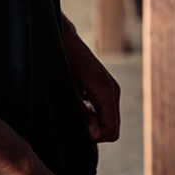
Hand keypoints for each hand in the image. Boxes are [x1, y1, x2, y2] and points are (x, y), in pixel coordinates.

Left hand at [62, 21, 120, 142]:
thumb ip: (82, 113)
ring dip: (92, 124)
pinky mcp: (103, 88)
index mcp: (107, 91)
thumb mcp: (68, 89)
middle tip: (73, 119)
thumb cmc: (62, 61)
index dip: (95, 136)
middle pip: (111, 128)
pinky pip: (103, 112)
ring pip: (107, 121)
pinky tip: (77, 107)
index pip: (112, 131)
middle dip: (94, 131)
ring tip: (73, 112)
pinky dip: (92, 117)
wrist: (62, 38)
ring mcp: (110, 89)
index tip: (78, 128)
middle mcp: (113, 91)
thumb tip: (92, 133)